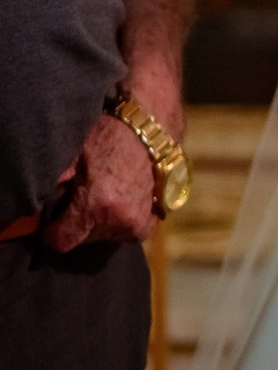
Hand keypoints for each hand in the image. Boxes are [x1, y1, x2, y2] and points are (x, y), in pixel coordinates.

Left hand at [40, 109, 161, 250]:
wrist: (151, 129)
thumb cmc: (108, 138)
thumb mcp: (72, 157)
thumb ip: (52, 186)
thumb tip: (35, 208)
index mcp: (96, 204)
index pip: (61, 241)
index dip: (52, 231)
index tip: (53, 219)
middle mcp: (119, 219)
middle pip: (82, 239)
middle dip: (76, 223)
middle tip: (80, 198)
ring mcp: (138, 222)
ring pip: (104, 236)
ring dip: (98, 223)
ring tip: (102, 196)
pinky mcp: (151, 221)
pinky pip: (126, 233)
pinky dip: (119, 223)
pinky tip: (119, 202)